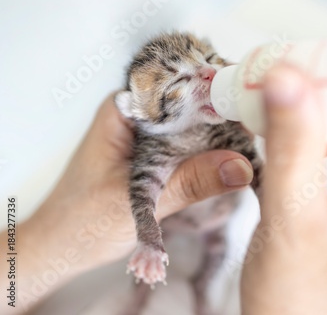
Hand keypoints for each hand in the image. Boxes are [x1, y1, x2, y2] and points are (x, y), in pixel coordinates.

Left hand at [2, 94, 252, 312]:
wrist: (61, 247)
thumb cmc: (83, 224)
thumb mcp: (140, 204)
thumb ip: (190, 182)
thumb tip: (241, 165)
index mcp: (123, 111)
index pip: (175, 84)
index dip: (213, 87)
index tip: (246, 100)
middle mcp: (137, 114)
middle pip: (188, 99)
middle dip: (222, 109)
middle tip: (259, 123)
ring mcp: (147, 133)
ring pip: (192, 120)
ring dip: (220, 129)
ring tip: (254, 137)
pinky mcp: (155, 151)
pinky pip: (189, 140)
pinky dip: (210, 147)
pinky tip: (233, 153)